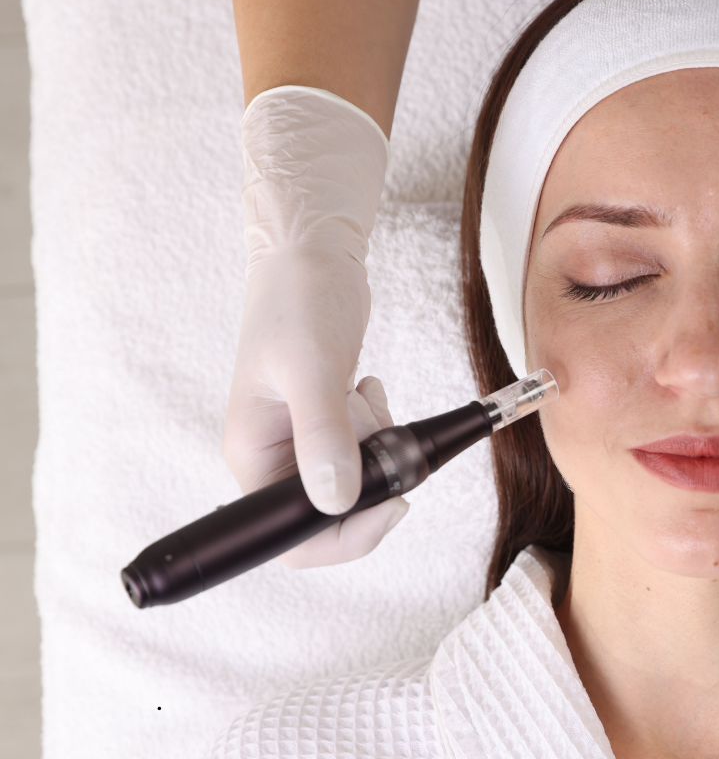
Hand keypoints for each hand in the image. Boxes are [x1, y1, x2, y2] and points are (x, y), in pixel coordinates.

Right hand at [222, 86, 395, 566]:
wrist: (312, 254)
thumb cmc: (300, 300)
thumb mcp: (312, 367)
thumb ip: (324, 436)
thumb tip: (338, 501)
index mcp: (252, 456)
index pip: (290, 538)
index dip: (343, 537)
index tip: (391, 503)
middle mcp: (273, 458)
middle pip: (331, 514)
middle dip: (369, 479)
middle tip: (382, 432)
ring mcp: (301, 442)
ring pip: (356, 480)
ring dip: (378, 445)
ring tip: (363, 394)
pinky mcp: (328, 424)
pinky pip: (366, 450)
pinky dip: (381, 427)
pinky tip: (364, 384)